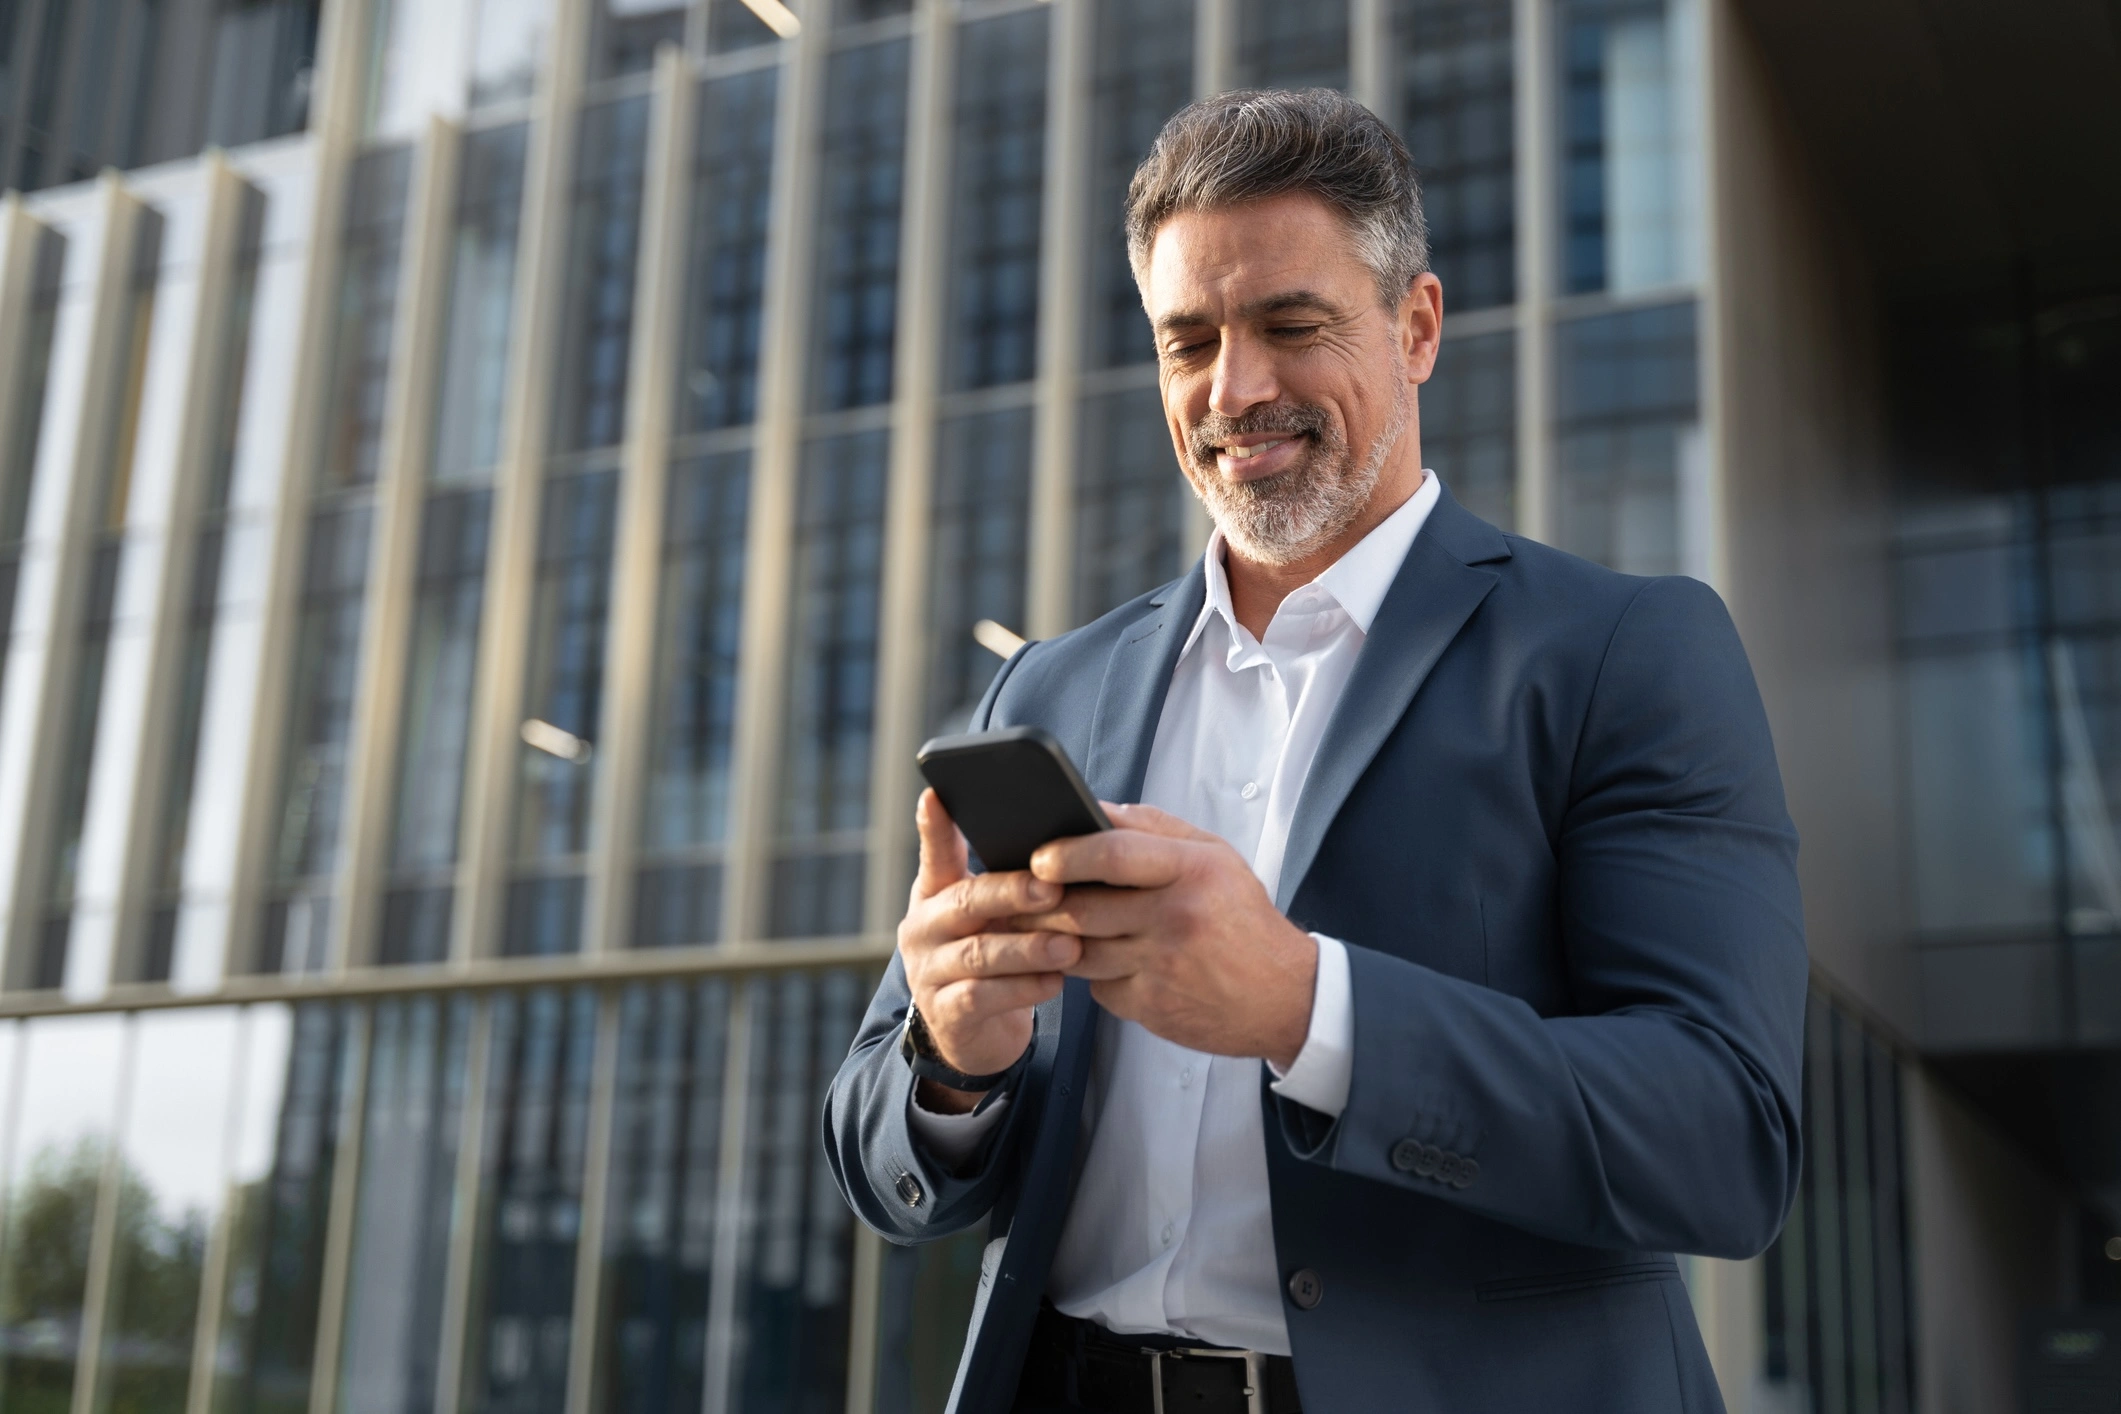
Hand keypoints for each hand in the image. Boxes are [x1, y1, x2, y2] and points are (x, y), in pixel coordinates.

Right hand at [897, 790, 1083, 1113]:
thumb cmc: (995, 954)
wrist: (975, 1032)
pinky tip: (1055, 982)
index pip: (935, 852)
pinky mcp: (946, 1013)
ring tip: (1069, 945)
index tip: (936, 794)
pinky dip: (1023, 989)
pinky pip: (984, 997)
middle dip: (1011, 893)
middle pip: (966, 901)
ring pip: (978, 954)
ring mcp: (928, 972)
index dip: (935, 825)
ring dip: (1027, 948)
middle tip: (1052, 888)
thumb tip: (1065, 842)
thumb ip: (1009, 880)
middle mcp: (924, 927)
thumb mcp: (992, 914)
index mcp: (936, 893)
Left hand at [1011, 804, 1316, 1067]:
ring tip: (1040, 924)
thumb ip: (1152, 828)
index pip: (1112, 854)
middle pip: (1082, 908)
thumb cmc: (1241, 917)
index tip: (1038, 857)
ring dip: (1055, 938)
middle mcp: (1176, 917)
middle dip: (1043, 903)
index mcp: (1191, 870)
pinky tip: (1098, 960)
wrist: (1286, 996)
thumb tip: (1091, 808)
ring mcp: (1162, 966)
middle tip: (1018, 895)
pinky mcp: (1151, 1006)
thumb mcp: (1214, 856)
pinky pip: (1097, 985)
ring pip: (1079, 950)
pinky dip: (1090, 973)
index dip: (1066, 854)